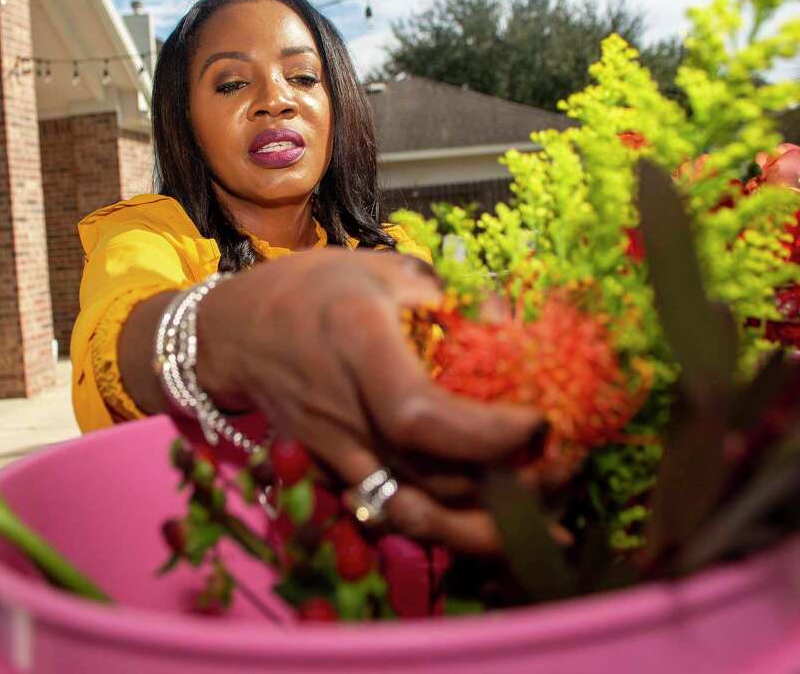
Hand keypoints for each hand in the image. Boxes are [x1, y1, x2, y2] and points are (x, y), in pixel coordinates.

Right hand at [196, 248, 543, 553]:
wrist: (232, 332)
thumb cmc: (309, 289)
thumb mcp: (379, 268)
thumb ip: (447, 294)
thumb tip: (510, 325)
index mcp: (358, 344)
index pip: (421, 414)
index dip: (486, 435)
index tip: (540, 423)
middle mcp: (344, 410)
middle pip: (429, 477)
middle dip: (508, 486)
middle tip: (567, 470)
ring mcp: (333, 450)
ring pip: (414, 512)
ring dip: (484, 526)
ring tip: (545, 524)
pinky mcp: (331, 472)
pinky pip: (393, 512)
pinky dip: (444, 528)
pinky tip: (491, 531)